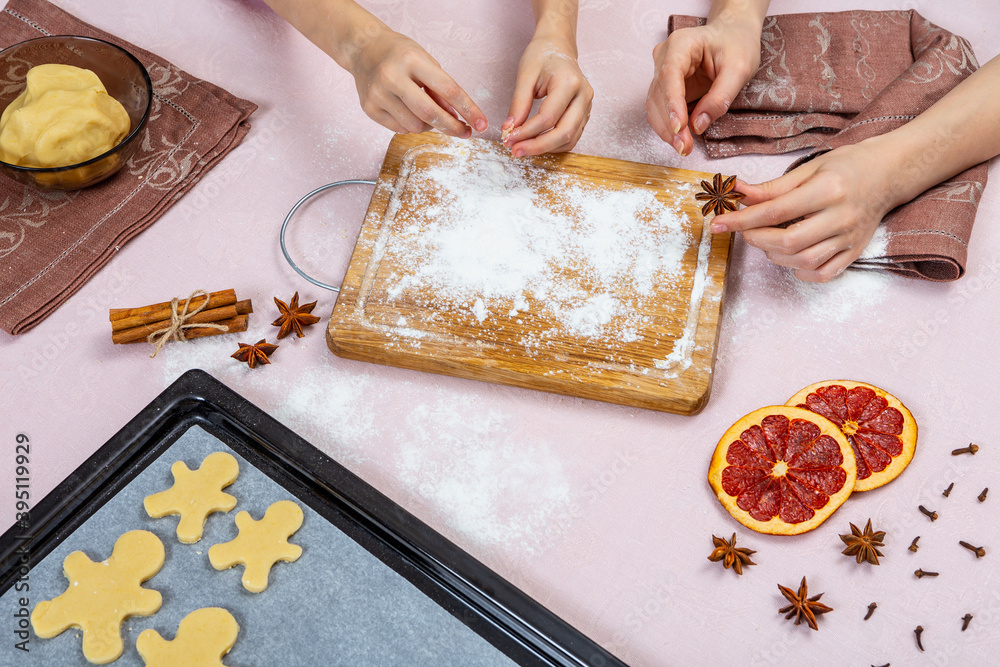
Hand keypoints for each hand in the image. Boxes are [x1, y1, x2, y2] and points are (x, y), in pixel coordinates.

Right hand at [347, 30, 486, 136]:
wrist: (363, 49)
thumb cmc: (399, 54)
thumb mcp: (424, 61)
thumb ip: (440, 88)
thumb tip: (455, 117)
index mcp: (411, 59)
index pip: (448, 89)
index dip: (468, 109)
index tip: (481, 123)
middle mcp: (392, 76)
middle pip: (430, 113)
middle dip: (452, 126)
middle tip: (465, 132)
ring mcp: (378, 94)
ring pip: (415, 126)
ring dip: (430, 125)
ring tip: (428, 112)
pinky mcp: (369, 108)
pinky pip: (400, 129)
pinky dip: (412, 125)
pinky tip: (409, 111)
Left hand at [501, 36, 592, 156]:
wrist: (558, 46)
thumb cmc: (541, 56)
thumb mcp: (525, 75)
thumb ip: (518, 103)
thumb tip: (509, 129)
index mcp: (569, 82)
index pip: (548, 118)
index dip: (527, 132)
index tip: (508, 138)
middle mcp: (584, 96)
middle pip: (564, 133)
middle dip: (538, 146)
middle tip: (516, 151)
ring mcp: (587, 106)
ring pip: (570, 139)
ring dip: (546, 148)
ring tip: (523, 148)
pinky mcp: (585, 114)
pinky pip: (572, 137)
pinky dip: (554, 144)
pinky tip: (537, 142)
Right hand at [646, 9, 763, 155]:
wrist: (731, 35)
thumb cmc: (736, 45)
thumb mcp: (739, 69)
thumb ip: (720, 97)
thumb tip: (698, 125)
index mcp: (681, 44)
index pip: (669, 76)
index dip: (672, 104)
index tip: (679, 127)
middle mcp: (664, 57)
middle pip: (658, 95)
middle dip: (670, 124)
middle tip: (685, 147)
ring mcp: (660, 71)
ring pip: (654, 106)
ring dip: (666, 130)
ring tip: (683, 147)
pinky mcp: (664, 86)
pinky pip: (659, 110)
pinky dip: (667, 126)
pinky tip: (679, 139)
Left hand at [709, 141, 899, 281]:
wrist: (890, 173)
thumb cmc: (847, 166)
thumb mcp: (809, 168)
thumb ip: (772, 187)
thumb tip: (737, 192)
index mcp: (828, 189)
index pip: (775, 211)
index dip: (741, 220)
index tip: (718, 223)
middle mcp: (841, 216)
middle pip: (789, 241)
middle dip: (756, 239)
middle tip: (745, 231)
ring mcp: (850, 237)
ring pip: (804, 261)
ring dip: (775, 255)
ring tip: (767, 240)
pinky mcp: (855, 252)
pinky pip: (824, 273)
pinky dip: (800, 271)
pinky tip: (791, 256)